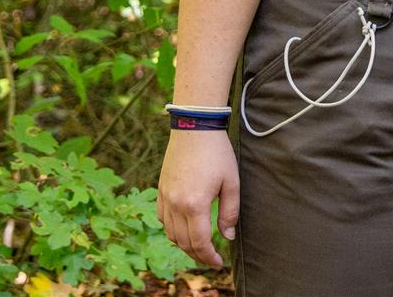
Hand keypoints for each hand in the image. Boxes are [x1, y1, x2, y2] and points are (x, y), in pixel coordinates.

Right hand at [157, 128, 240, 266]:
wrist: (194, 128)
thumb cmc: (217, 153)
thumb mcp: (231, 182)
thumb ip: (230, 212)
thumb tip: (227, 236)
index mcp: (195, 205)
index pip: (199, 243)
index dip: (209, 257)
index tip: (218, 263)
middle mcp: (176, 205)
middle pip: (183, 242)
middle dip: (198, 255)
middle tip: (211, 258)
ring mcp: (166, 197)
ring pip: (171, 233)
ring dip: (184, 245)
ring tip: (199, 247)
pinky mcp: (161, 190)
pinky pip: (162, 219)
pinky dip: (172, 230)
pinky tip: (184, 229)